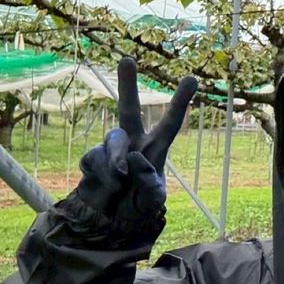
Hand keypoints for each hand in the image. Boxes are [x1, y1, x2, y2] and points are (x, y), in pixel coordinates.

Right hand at [68, 58, 195, 231]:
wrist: (109, 224)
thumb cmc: (138, 208)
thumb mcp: (152, 201)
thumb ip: (150, 182)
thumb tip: (135, 158)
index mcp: (156, 149)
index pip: (170, 123)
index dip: (179, 102)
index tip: (191, 78)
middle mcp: (133, 143)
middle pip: (129, 110)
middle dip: (127, 85)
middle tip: (127, 60)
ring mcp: (111, 149)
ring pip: (113, 139)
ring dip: (117, 159)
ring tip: (121, 181)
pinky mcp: (92, 159)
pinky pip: (94, 158)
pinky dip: (102, 174)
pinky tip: (108, 187)